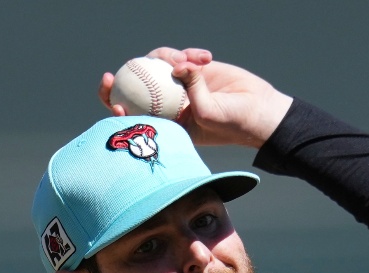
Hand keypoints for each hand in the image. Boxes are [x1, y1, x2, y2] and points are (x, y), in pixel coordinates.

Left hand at [99, 47, 292, 147]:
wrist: (258, 110)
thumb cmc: (233, 122)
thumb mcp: (208, 113)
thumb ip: (191, 91)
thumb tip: (177, 66)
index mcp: (167, 122)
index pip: (134, 115)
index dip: (116, 108)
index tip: (112, 101)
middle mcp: (169, 103)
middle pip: (136, 88)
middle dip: (120, 80)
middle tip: (110, 74)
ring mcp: (180, 84)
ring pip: (158, 66)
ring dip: (170, 58)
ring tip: (192, 62)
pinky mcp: (193, 69)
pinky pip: (182, 55)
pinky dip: (192, 54)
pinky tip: (207, 57)